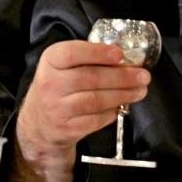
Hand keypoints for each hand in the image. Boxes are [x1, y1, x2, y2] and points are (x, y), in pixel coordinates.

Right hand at [8, 41, 150, 181]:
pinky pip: (96, 119)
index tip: (119, 54)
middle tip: (143, 76)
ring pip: (96, 101)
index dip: (97, 53)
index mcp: (51, 61)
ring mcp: (57, 108)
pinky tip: (121, 106)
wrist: (38, 122)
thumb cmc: (59, 88)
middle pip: (91, 79)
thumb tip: (125, 59)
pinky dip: (113, 112)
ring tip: (140, 91)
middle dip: (122, 77)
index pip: (72, 53)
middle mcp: (51, 84)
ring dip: (123, 95)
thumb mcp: (64, 66)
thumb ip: (89, 59)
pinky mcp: (67, 128)